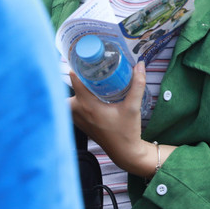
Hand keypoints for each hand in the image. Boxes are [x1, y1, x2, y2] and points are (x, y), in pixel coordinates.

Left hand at [69, 62, 155, 177]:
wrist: (123, 152)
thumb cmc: (127, 131)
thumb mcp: (133, 107)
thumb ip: (137, 85)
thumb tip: (140, 65)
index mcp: (88, 105)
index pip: (75, 80)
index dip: (78, 66)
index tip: (86, 57)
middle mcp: (78, 111)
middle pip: (71, 87)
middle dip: (79, 76)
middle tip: (91, 67)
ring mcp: (77, 118)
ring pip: (69, 97)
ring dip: (77, 88)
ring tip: (91, 79)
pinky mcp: (79, 123)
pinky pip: (71, 107)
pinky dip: (76, 99)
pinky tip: (90, 95)